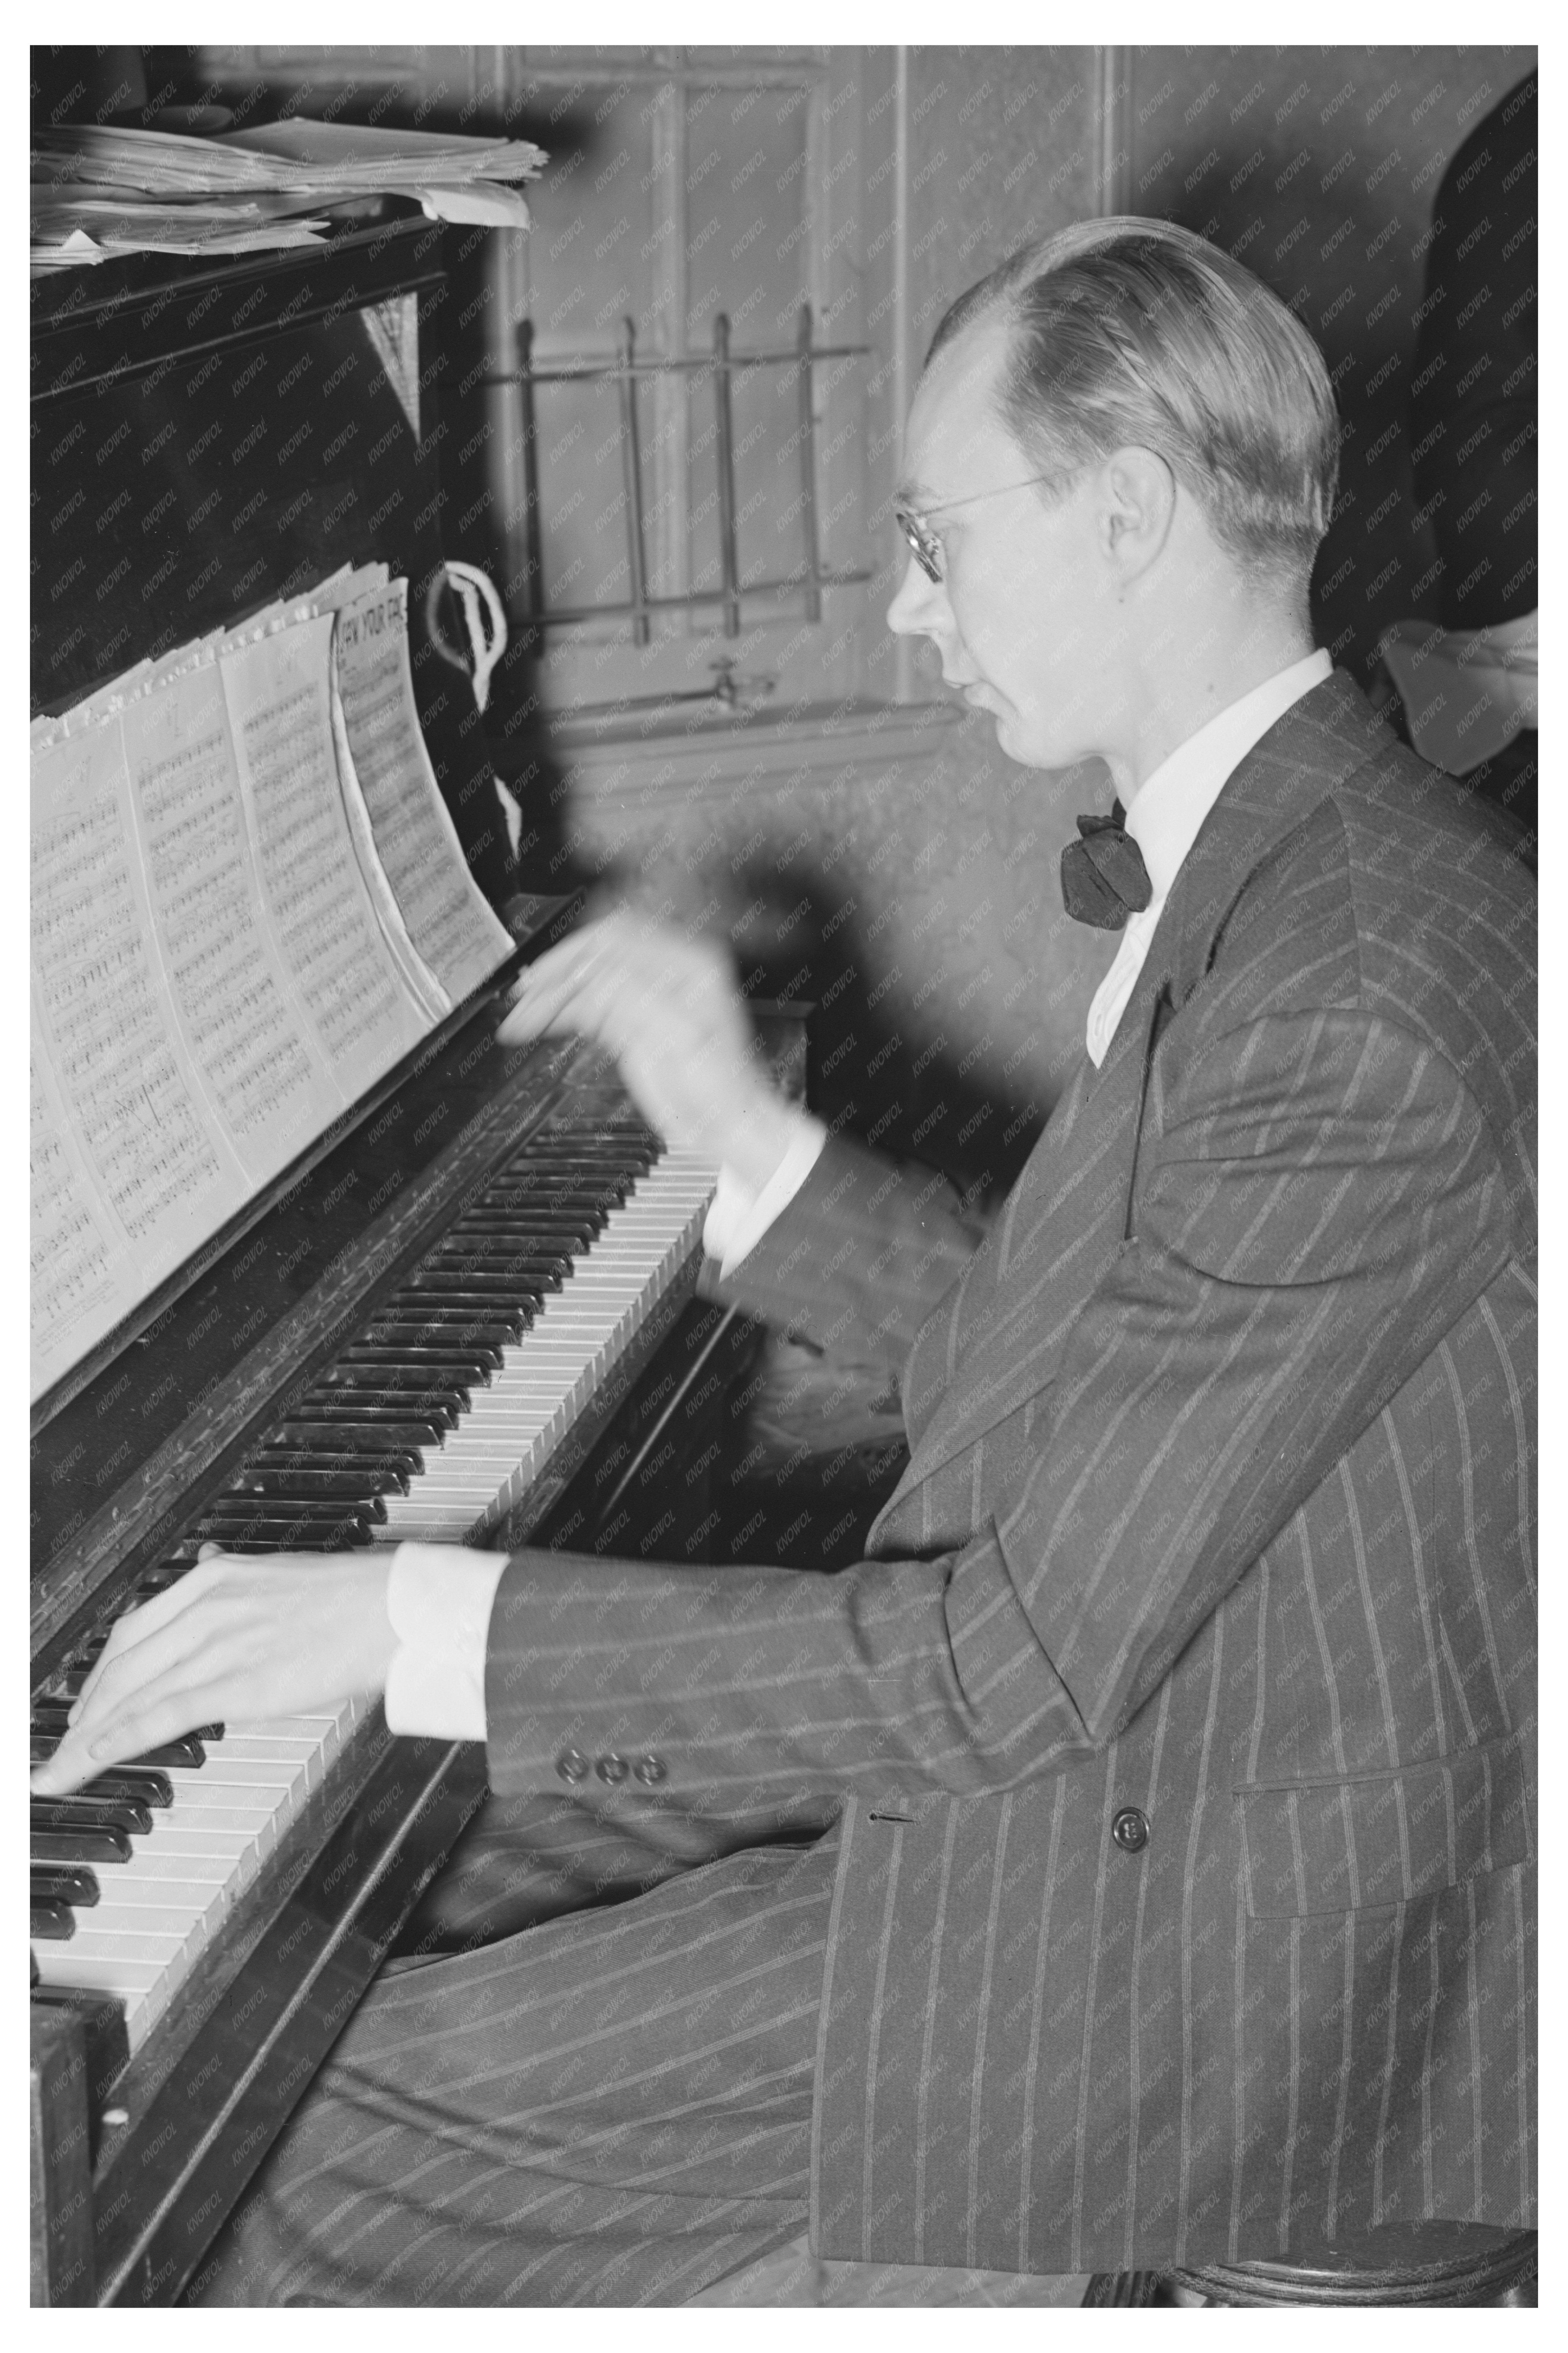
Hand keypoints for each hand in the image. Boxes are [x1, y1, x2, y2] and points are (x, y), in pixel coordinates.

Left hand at [30, 1550, 394, 1797]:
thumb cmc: (351, 1596)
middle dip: (83, 1712)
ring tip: (59, 1770)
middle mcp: (206, 1608)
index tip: (86, 1702)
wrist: (393, 1609)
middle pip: (120, 1665)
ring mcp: (218, 1646)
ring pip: (130, 1695)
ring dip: (85, 1739)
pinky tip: (91, 1760)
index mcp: (214, 1579)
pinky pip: (158, 1716)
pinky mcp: (235, 1684)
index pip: (132, 1631)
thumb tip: (208, 1565)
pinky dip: (115, 1741)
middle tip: (61, 1746)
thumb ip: (236, 1580)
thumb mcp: (279, 1573)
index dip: (99, 1674)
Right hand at [498, 907, 800, 1189]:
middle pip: (596, 956)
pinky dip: (560, 1012)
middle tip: (522, 997)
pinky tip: (538, 1022)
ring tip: (519, 1017)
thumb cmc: (721, 1091)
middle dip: (555, 975)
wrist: (729, 1129)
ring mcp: (651, 996)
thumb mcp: (674, 1037)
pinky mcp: (636, 1022)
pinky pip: (590, 1004)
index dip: (571, 958)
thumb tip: (581, 981)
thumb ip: (625, 999)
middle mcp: (669, 972)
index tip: (539, 981)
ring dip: (551, 996)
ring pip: (588, 980)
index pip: (614, 940)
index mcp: (688, 963)